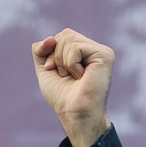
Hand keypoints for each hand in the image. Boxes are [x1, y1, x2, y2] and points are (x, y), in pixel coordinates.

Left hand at [32, 29, 113, 146]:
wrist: (73, 112)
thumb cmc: (61, 96)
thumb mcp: (45, 71)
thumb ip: (41, 52)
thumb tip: (49, 38)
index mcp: (81, 52)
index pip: (60, 36)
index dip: (50, 53)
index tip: (52, 71)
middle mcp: (92, 49)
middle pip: (64, 34)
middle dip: (55, 57)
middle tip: (63, 75)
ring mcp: (99, 51)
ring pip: (69, 38)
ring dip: (62, 61)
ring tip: (71, 76)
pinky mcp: (104, 54)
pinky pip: (76, 47)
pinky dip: (71, 64)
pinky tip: (80, 76)